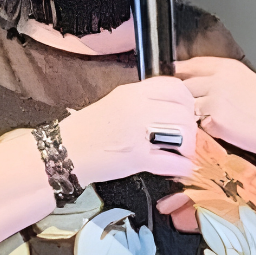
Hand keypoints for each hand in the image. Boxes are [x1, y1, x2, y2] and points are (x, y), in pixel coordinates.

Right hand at [56, 77, 198, 183]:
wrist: (64, 151)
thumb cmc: (88, 129)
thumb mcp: (115, 102)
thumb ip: (143, 101)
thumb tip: (171, 107)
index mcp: (131, 92)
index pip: (174, 87)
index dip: (186, 101)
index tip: (186, 111)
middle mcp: (136, 108)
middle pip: (183, 112)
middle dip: (191, 128)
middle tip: (187, 137)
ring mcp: (137, 133)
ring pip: (183, 134)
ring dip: (189, 146)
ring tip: (183, 152)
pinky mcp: (137, 158)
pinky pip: (172, 161)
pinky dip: (182, 167)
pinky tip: (181, 168)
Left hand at [176, 56, 255, 163]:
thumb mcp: (250, 82)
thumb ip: (225, 80)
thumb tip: (205, 85)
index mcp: (229, 67)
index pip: (192, 64)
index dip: (181, 73)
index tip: (177, 79)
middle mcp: (219, 80)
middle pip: (184, 85)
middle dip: (185, 96)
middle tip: (194, 107)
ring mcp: (214, 99)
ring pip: (188, 106)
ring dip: (193, 114)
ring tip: (212, 121)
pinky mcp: (214, 120)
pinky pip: (199, 125)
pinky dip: (206, 130)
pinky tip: (223, 131)